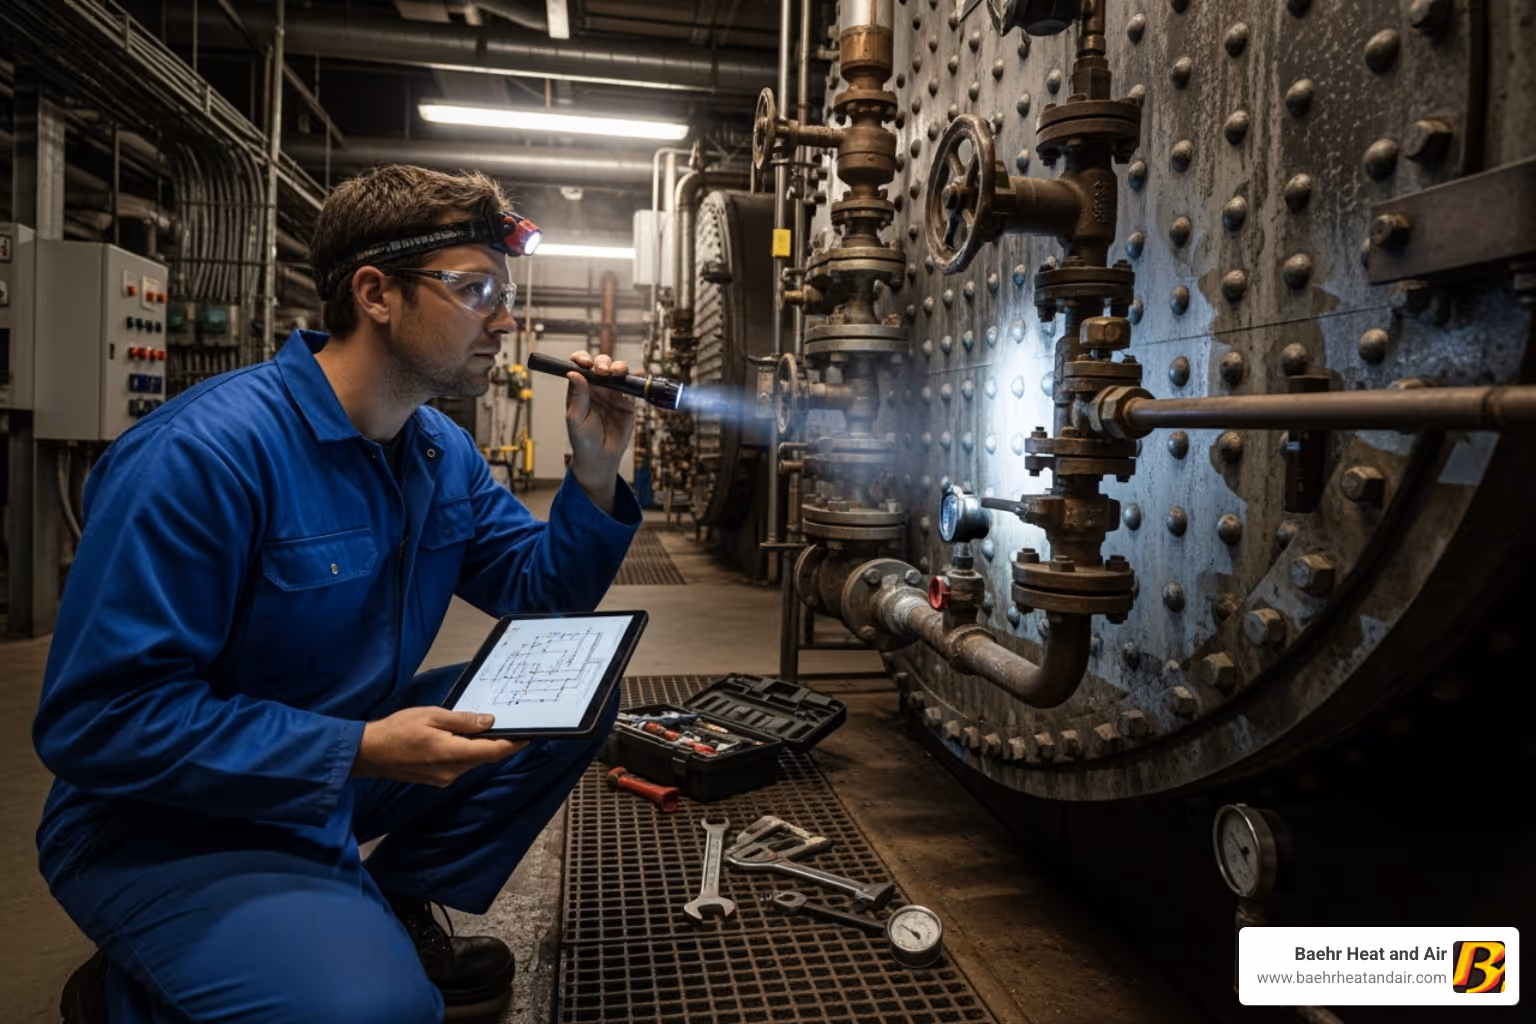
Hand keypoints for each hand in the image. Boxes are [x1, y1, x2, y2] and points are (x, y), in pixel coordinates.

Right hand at [351, 707, 527, 786]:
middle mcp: (452, 771)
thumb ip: (462, 721)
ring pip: (473, 761)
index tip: (529, 735)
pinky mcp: (437, 779)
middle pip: (484, 757)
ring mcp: (444, 778)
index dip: (513, 744)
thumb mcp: (432, 716)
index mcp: (452, 753)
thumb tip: (489, 722)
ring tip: (484, 727)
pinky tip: (461, 738)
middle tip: (509, 724)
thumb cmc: (397, 730)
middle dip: (497, 742)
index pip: (493, 752)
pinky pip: (460, 765)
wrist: (369, 753)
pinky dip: (466, 752)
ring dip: (480, 747)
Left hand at [565, 351, 635, 513]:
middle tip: (604, 372)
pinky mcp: (627, 401)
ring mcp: (613, 393)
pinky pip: (632, 386)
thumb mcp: (576, 419)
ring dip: (619, 367)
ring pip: (617, 372)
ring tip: (618, 373)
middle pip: (601, 365)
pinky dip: (636, 378)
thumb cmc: (583, 440)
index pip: (580, 367)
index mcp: (580, 389)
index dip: (582, 359)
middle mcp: (596, 388)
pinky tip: (636, 375)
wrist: (601, 457)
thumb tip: (573, 373)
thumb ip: (577, 396)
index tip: (585, 363)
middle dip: (603, 363)